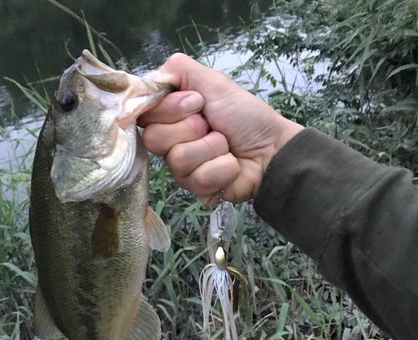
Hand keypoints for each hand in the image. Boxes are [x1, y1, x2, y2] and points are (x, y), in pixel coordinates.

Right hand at [138, 53, 303, 204]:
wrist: (273, 147)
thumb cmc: (244, 115)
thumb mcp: (212, 82)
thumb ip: (176, 70)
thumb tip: (145, 82)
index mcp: (169, 119)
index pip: (144, 115)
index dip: (169, 109)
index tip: (197, 103)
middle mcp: (170, 146)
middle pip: (154, 139)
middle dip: (192, 128)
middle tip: (212, 126)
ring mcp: (182, 171)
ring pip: (178, 160)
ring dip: (212, 148)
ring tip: (226, 146)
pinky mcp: (197, 191)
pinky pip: (198, 179)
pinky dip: (222, 167)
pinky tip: (232, 165)